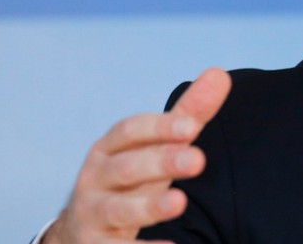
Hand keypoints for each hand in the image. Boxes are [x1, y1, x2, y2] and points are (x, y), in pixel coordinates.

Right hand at [44, 68, 231, 243]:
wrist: (82, 230)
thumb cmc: (129, 179)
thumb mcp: (152, 148)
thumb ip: (187, 115)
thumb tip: (220, 74)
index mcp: (110, 149)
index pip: (130, 131)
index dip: (159, 127)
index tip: (192, 126)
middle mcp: (96, 179)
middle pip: (126, 168)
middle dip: (160, 162)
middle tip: (197, 160)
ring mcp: (94, 214)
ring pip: (119, 209)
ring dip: (149, 206)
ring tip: (180, 203)